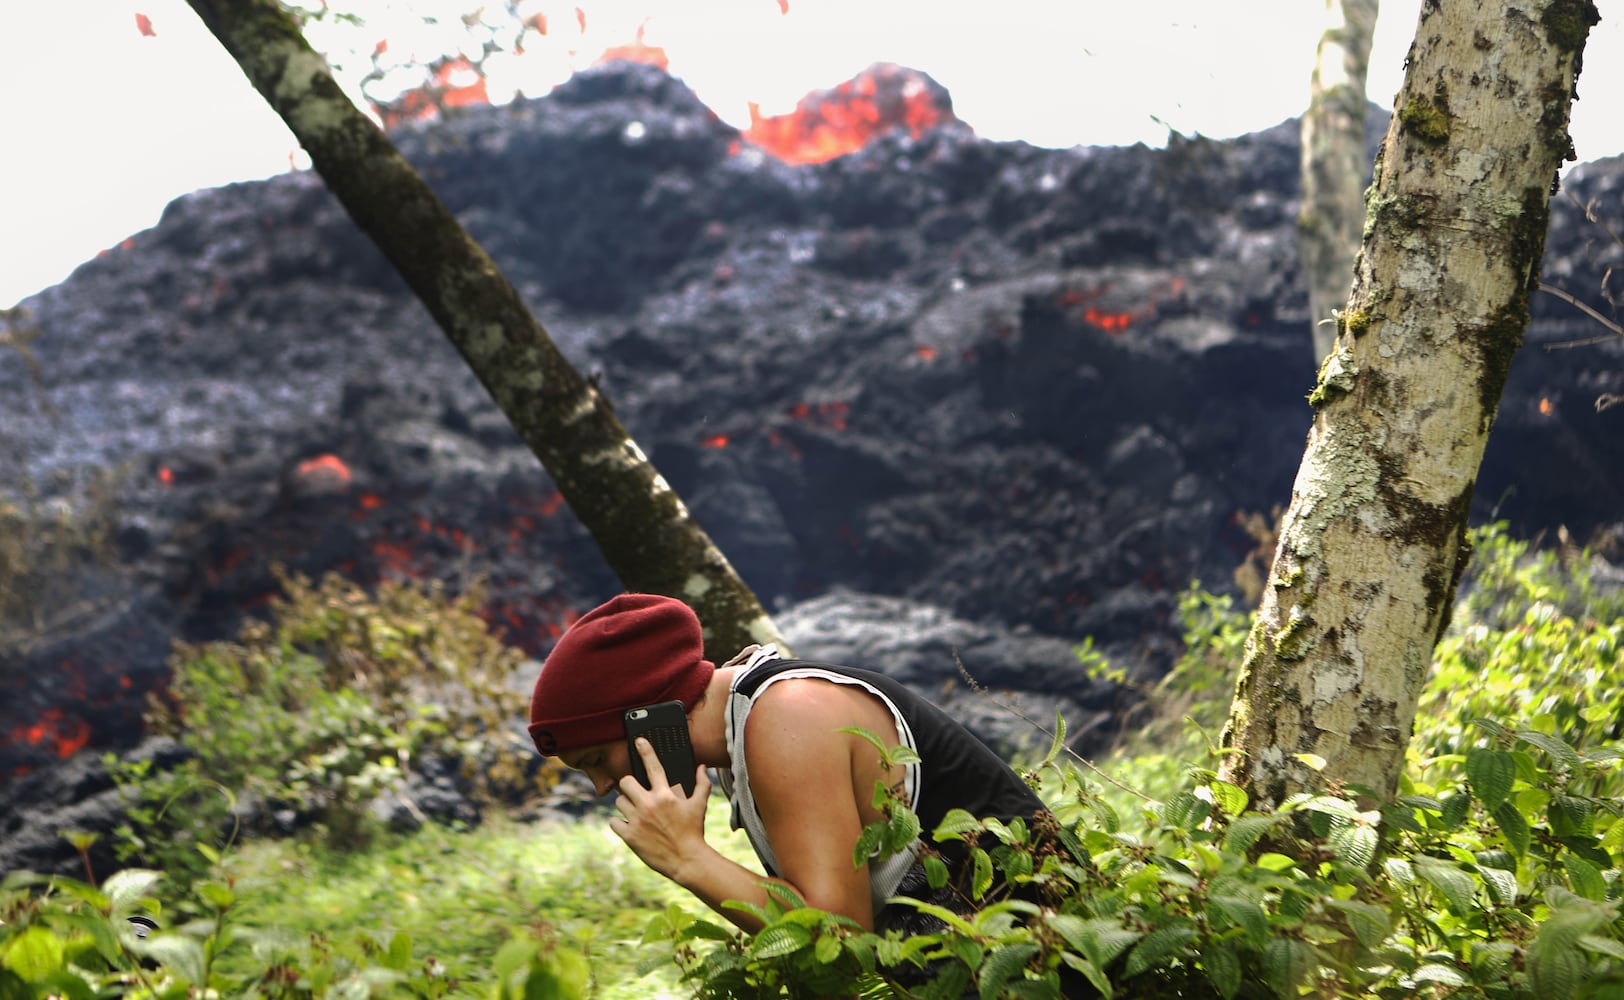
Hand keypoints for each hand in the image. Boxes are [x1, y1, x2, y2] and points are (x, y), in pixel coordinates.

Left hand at [610, 736, 712, 881]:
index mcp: (665, 795)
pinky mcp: (630, 836)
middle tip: (635, 792)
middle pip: (626, 782)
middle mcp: (649, 804)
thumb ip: (702, 783)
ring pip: (619, 802)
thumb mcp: (700, 805)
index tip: (639, 741)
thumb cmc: (694, 831)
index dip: (645, 750)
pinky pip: (613, 821)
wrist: (687, 860)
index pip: (653, 766)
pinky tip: (628, 825)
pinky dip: (618, 822)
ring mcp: (637, 820)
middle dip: (629, 785)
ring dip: (625, 804)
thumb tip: (702, 766)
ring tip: (635, 811)